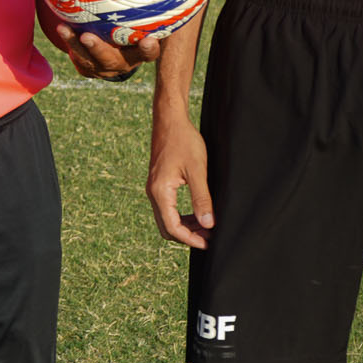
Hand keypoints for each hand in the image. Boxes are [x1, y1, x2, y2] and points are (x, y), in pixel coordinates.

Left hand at [50, 23, 161, 79]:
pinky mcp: (89, 68)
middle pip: (114, 60)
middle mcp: (124, 62)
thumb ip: (150, 1)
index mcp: (141, 51)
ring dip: (75, 45)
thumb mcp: (143, 16)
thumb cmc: (135, 24)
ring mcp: (105, 68)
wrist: (117, 47)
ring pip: (90, 60)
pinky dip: (69, 44)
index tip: (149, 40)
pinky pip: (78, 59)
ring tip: (63, 29)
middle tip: (88, 36)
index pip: (149, 53)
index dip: (148, 49)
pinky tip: (61, 27)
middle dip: (100, 49)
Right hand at [147, 115, 214, 248]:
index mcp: (160, 192)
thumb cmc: (184, 141)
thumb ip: (202, 198)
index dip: (190, 239)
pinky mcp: (159, 183)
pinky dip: (181, 216)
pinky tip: (196, 213)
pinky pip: (167, 208)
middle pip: (166, 228)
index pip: (172, 227)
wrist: (170, 120)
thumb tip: (208, 223)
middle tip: (208, 236)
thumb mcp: (197, 170)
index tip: (208, 242)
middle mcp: (153, 192)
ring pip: (166, 219)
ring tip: (205, 226)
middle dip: (187, 236)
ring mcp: (154, 188)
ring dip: (184, 226)